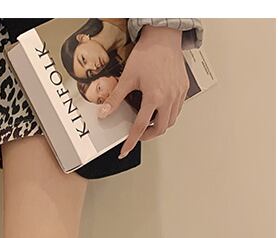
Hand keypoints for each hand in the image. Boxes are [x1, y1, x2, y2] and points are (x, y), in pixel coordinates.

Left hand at [98, 26, 188, 157]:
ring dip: (159, 126)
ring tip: (147, 122)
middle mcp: (169, 97)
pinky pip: (177, 109)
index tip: (125, 150)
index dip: (131, 142)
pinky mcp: (184, 88)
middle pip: (160, 128)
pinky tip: (158, 110)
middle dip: (147, 135)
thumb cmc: (147, 54)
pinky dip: (168, 115)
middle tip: (137, 135)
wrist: (163, 37)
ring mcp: (178, 93)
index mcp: (154, 97)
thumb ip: (115, 99)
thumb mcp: (127, 78)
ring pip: (171, 120)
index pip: (140, 127)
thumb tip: (104, 113)